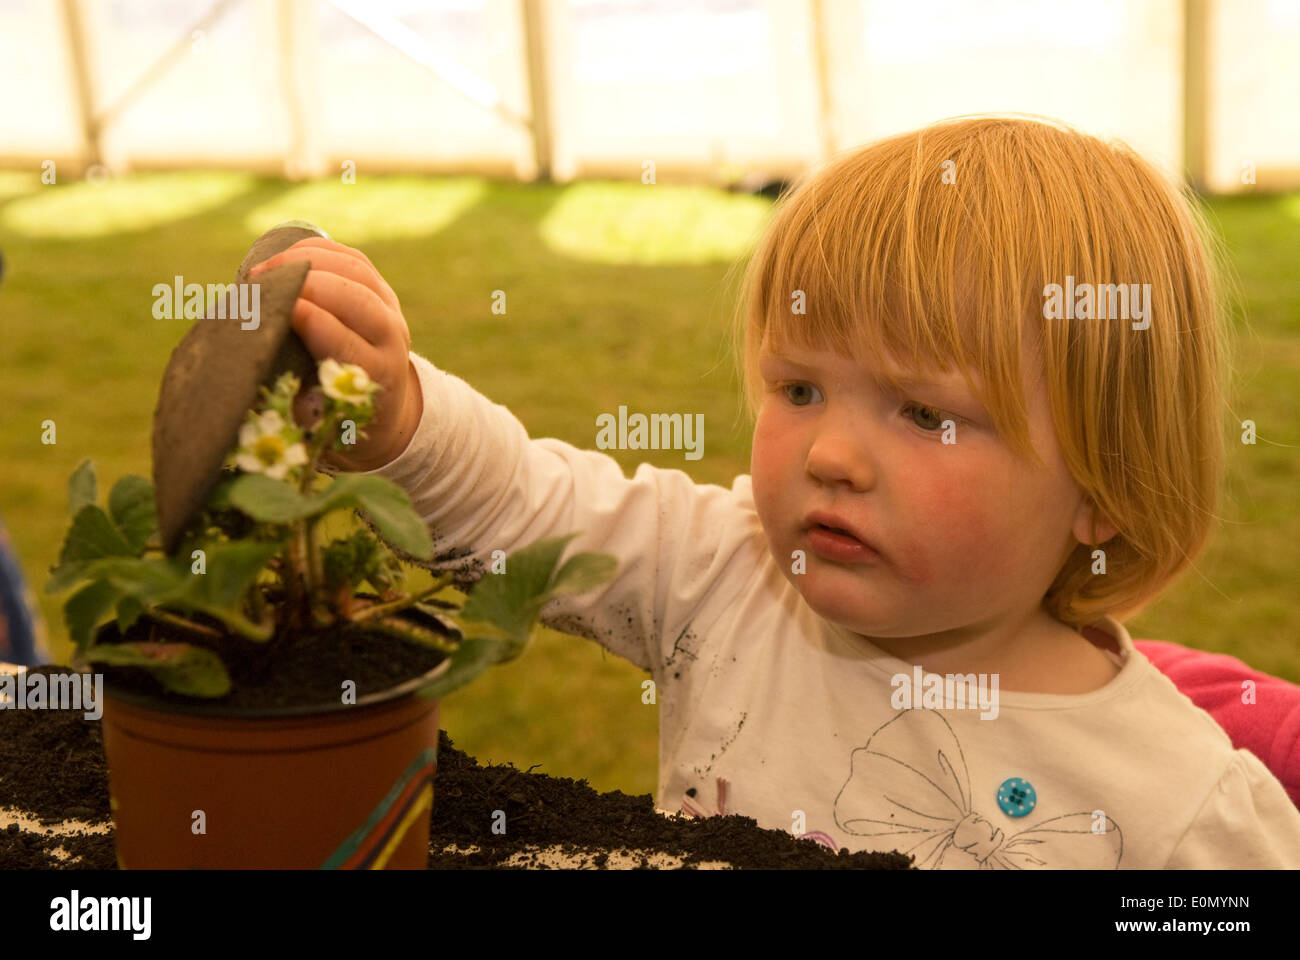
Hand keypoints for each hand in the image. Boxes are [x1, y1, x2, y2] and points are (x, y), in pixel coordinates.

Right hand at [249, 238, 420, 471]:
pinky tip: (286, 254)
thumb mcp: (318, 422)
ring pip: (356, 269)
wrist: (385, 407)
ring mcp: (392, 310)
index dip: (306, 317)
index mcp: (374, 373)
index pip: (342, 337)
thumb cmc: (339, 417)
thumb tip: (249, 385)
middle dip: (304, 281)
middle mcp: (391, 339)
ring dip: (307, 259)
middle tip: (258, 281)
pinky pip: (355, 257)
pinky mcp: (383, 290)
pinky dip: (320, 249)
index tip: (268, 308)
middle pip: (354, 296)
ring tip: (265, 267)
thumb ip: (291, 405)